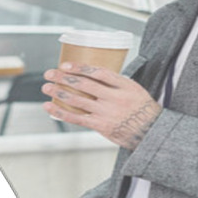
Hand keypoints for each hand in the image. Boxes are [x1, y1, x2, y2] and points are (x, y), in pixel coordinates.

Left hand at [41, 62, 162, 149]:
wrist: (151, 132)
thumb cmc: (142, 110)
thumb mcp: (135, 90)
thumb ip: (116, 83)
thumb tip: (93, 75)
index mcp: (124, 85)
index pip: (98, 72)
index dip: (79, 67)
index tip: (65, 65)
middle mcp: (115, 98)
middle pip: (84, 84)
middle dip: (63, 77)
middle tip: (49, 73)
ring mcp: (107, 112)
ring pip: (78, 100)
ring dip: (59, 93)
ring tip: (47, 88)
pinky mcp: (101, 126)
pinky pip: (77, 118)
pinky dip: (61, 112)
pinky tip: (50, 107)